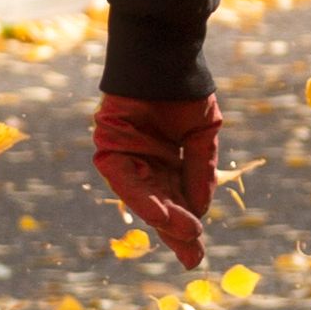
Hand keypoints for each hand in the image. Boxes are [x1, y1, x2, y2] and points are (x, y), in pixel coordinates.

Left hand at [92, 93, 222, 268]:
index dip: (187, 225)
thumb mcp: (202, 137)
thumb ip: (199, 172)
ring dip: (161, 216)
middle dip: (174, 231)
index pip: (176, 199)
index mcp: (167, 160)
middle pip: (158, 203)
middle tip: (192, 257)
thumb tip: (200, 212)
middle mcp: (143, 161)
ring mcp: (124, 154)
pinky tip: (161, 213)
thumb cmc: (185, 90)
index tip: (198, 252)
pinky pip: (122, 177)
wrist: (166, 53)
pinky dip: (141, 197)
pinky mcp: (108, 144)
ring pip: (140, 195)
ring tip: (185, 234)